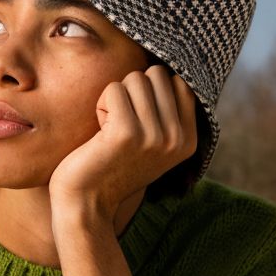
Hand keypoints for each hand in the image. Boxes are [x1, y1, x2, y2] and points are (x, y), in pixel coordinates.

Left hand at [47, 65, 197, 224]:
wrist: (86, 204)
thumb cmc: (111, 167)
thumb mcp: (152, 144)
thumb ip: (167, 114)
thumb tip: (166, 70)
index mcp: (189, 140)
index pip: (180, 82)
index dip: (152, 89)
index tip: (138, 117)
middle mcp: (177, 139)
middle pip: (157, 75)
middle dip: (133, 90)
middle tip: (120, 122)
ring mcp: (154, 136)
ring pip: (135, 78)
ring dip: (115, 97)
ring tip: (110, 128)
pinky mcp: (127, 133)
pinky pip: (113, 89)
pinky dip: (101, 104)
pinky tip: (99, 132)